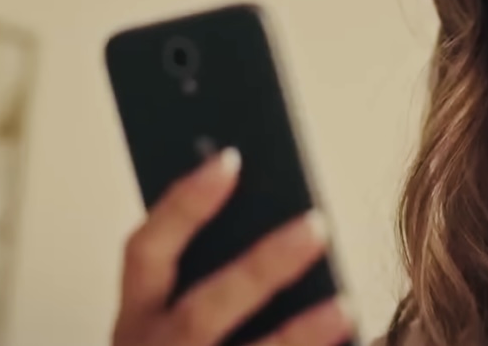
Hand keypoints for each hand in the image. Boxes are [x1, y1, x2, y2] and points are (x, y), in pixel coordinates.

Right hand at [111, 147, 349, 344]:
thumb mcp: (173, 319)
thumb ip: (206, 272)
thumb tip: (278, 210)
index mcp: (137, 319)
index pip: (147, 251)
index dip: (183, 205)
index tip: (230, 159)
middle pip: (203, 310)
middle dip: (260, 268)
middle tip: (315, 226)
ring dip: (297, 334)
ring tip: (344, 305)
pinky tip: (349, 340)